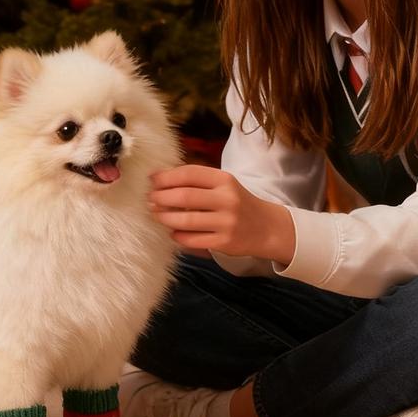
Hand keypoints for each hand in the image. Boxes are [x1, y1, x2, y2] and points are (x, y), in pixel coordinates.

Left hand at [149, 165, 294, 263]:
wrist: (267, 227)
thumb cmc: (238, 203)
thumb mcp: (224, 185)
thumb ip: (197, 181)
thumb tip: (159, 178)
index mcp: (225, 180)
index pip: (190, 174)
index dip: (166, 177)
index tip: (152, 180)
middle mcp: (227, 199)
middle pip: (185, 196)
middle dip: (161, 198)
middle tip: (150, 200)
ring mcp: (226, 222)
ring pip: (186, 221)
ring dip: (166, 218)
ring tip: (157, 215)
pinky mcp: (225, 242)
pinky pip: (193, 240)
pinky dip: (178, 236)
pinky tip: (173, 232)